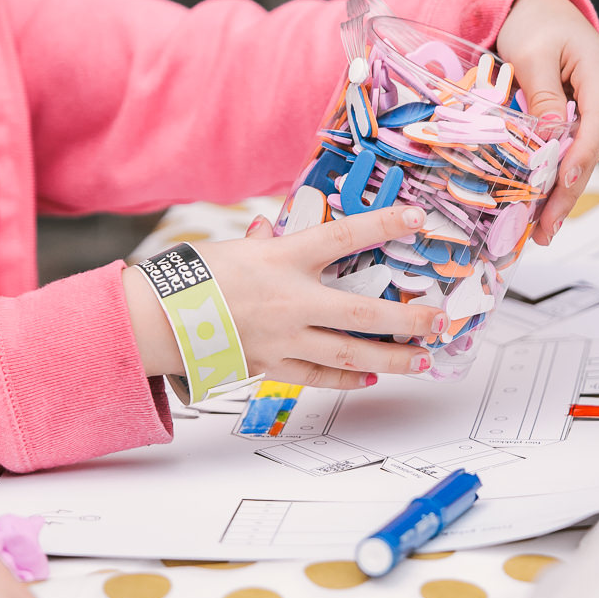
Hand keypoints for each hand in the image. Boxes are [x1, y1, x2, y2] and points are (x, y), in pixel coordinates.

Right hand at [124, 204, 446, 389]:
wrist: (159, 322)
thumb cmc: (194, 278)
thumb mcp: (235, 248)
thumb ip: (266, 242)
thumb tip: (273, 231)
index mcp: (283, 260)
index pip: (344, 237)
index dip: (384, 226)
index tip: (417, 219)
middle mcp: (291, 301)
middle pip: (362, 313)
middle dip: (408, 318)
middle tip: (440, 320)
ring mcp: (284, 339)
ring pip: (350, 354)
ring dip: (391, 358)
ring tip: (421, 359)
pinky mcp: (273, 366)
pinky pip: (319, 375)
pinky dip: (348, 377)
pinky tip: (371, 376)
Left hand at [495, 0, 598, 243]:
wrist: (545, 14)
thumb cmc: (537, 28)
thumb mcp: (531, 54)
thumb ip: (542, 92)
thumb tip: (550, 134)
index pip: (595, 120)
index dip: (580, 155)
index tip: (563, 183)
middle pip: (592, 148)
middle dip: (568, 190)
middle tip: (546, 229)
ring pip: (587, 155)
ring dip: (564, 189)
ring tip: (542, 227)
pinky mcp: (596, 119)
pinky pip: (580, 150)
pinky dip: (562, 174)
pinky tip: (546, 204)